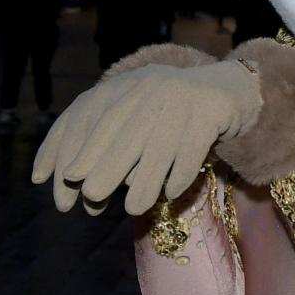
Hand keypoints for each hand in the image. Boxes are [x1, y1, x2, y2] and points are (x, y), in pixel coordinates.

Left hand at [32, 57, 261, 216]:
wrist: (228, 88)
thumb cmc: (169, 111)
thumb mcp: (134, 113)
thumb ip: (103, 137)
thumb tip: (66, 179)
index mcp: (124, 85)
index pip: (87, 113)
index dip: (74, 145)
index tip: (66, 179)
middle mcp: (149, 87)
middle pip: (121, 130)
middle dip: (104, 166)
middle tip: (92, 197)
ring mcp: (182, 99)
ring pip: (158, 147)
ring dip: (145, 182)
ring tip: (133, 209)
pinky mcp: (211, 112)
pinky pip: (192, 150)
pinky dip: (180, 176)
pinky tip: (171, 194)